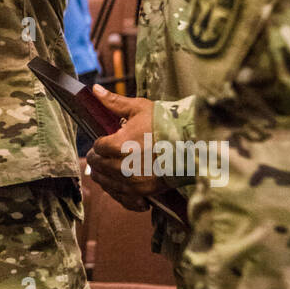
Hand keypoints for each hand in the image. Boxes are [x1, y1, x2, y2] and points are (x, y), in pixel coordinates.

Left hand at [86, 89, 162, 211]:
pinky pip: (123, 199)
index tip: (103, 141)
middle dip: (98, 159)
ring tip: (107, 168)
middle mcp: (124, 166)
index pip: (98, 147)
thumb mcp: (140, 108)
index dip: (99, 143)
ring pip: (107, 183)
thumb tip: (95, 90)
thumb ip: (114, 102)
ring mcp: (135, 182)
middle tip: (102, 154)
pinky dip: (118, 194)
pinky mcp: (145, 193)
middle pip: (99, 166)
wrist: (194, 144)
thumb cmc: (166, 123)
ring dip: (104, 176)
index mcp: (121, 144)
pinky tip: (119, 186)